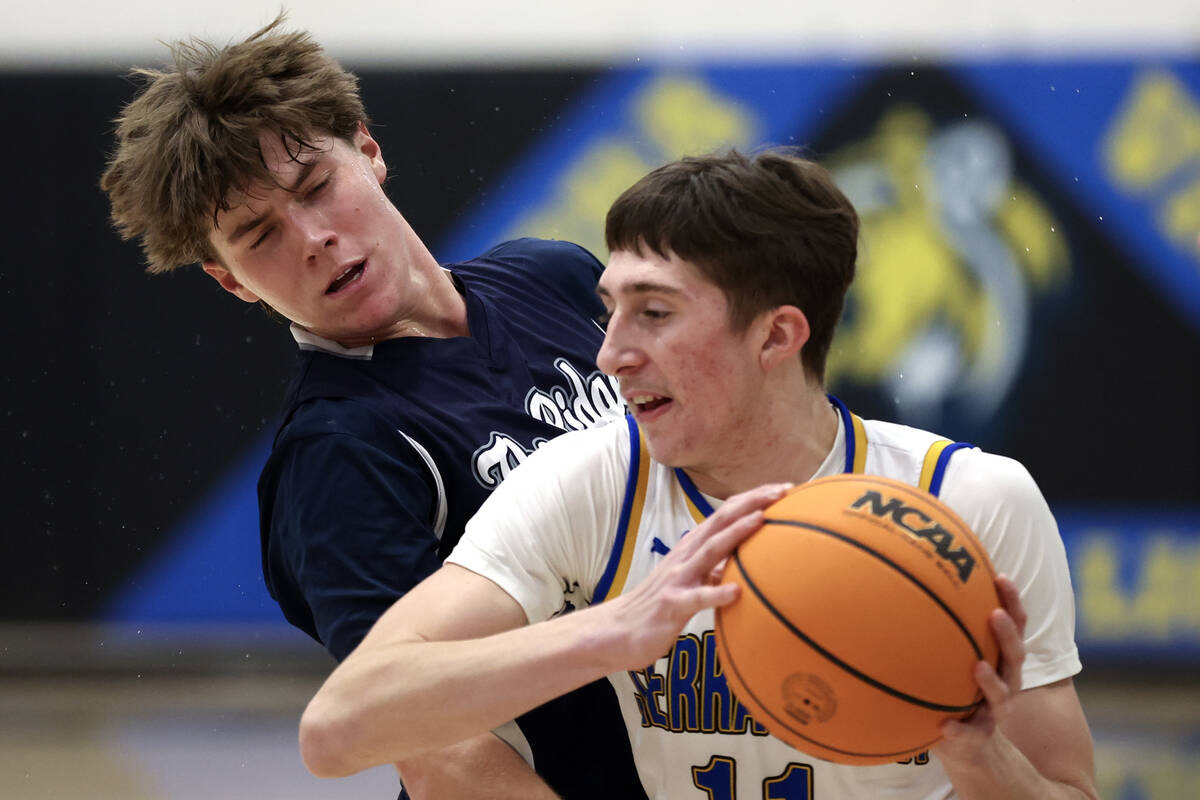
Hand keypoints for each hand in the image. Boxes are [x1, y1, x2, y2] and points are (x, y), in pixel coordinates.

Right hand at [593, 482, 791, 670]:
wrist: (619, 630)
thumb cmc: (661, 605)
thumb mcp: (693, 581)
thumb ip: (716, 568)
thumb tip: (748, 562)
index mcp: (693, 547)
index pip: (726, 514)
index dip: (754, 499)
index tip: (785, 489)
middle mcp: (686, 555)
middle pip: (721, 521)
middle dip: (752, 503)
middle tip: (783, 491)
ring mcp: (678, 577)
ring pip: (710, 550)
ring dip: (736, 533)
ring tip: (761, 519)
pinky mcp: (672, 604)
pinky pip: (696, 597)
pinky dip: (716, 592)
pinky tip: (736, 592)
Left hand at [934, 574, 1026, 760]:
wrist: (966, 747)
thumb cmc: (957, 690)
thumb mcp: (953, 658)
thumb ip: (942, 629)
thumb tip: (909, 583)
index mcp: (1001, 660)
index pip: (1014, 626)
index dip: (1012, 602)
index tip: (1000, 577)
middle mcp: (1005, 682)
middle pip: (1015, 656)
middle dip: (1007, 634)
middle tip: (994, 614)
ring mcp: (994, 711)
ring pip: (1001, 695)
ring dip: (991, 681)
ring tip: (978, 667)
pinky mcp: (977, 737)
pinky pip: (969, 734)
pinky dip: (959, 729)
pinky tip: (945, 725)